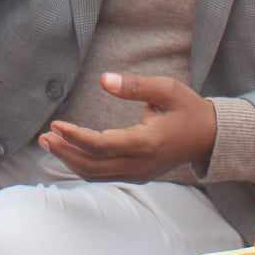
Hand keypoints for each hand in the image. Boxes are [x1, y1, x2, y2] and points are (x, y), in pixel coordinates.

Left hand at [38, 73, 217, 180]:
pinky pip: (104, 175)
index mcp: (147, 142)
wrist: (210, 137)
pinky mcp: (137, 174)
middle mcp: (140, 163)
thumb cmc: (188, 109)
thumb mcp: (167, 90)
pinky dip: (83, 166)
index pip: (103, 145)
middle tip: (43, 137)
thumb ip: (135, 86)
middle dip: (65, 152)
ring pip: (96, 174)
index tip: (55, 125)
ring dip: (70, 161)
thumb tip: (104, 79)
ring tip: (49, 143)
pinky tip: (69, 152)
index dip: (76, 137)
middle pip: (94, 165)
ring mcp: (139, 173)